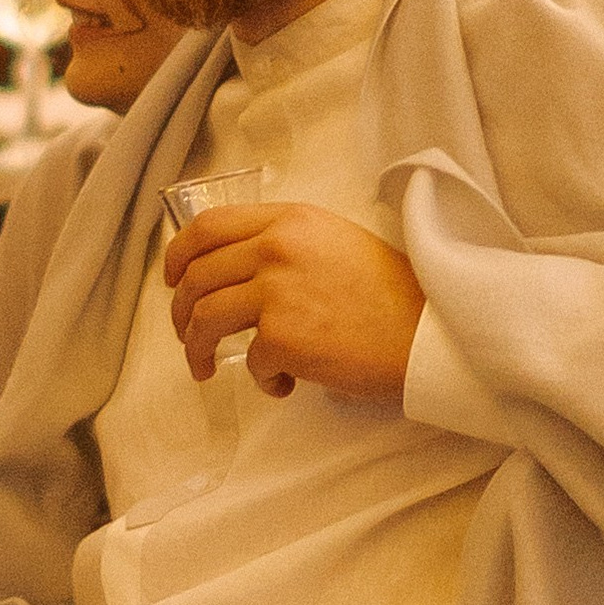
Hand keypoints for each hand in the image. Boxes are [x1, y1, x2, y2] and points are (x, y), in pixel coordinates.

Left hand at [164, 200, 424, 401]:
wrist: (431, 331)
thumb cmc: (392, 294)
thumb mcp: (335, 242)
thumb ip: (286, 244)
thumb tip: (237, 270)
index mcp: (290, 219)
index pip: (208, 226)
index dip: (178, 254)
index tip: (172, 279)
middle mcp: (278, 247)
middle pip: (197, 276)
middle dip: (180, 312)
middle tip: (187, 335)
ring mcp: (278, 290)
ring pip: (205, 319)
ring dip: (197, 349)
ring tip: (206, 368)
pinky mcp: (284, 336)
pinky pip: (250, 363)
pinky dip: (262, 380)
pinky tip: (285, 385)